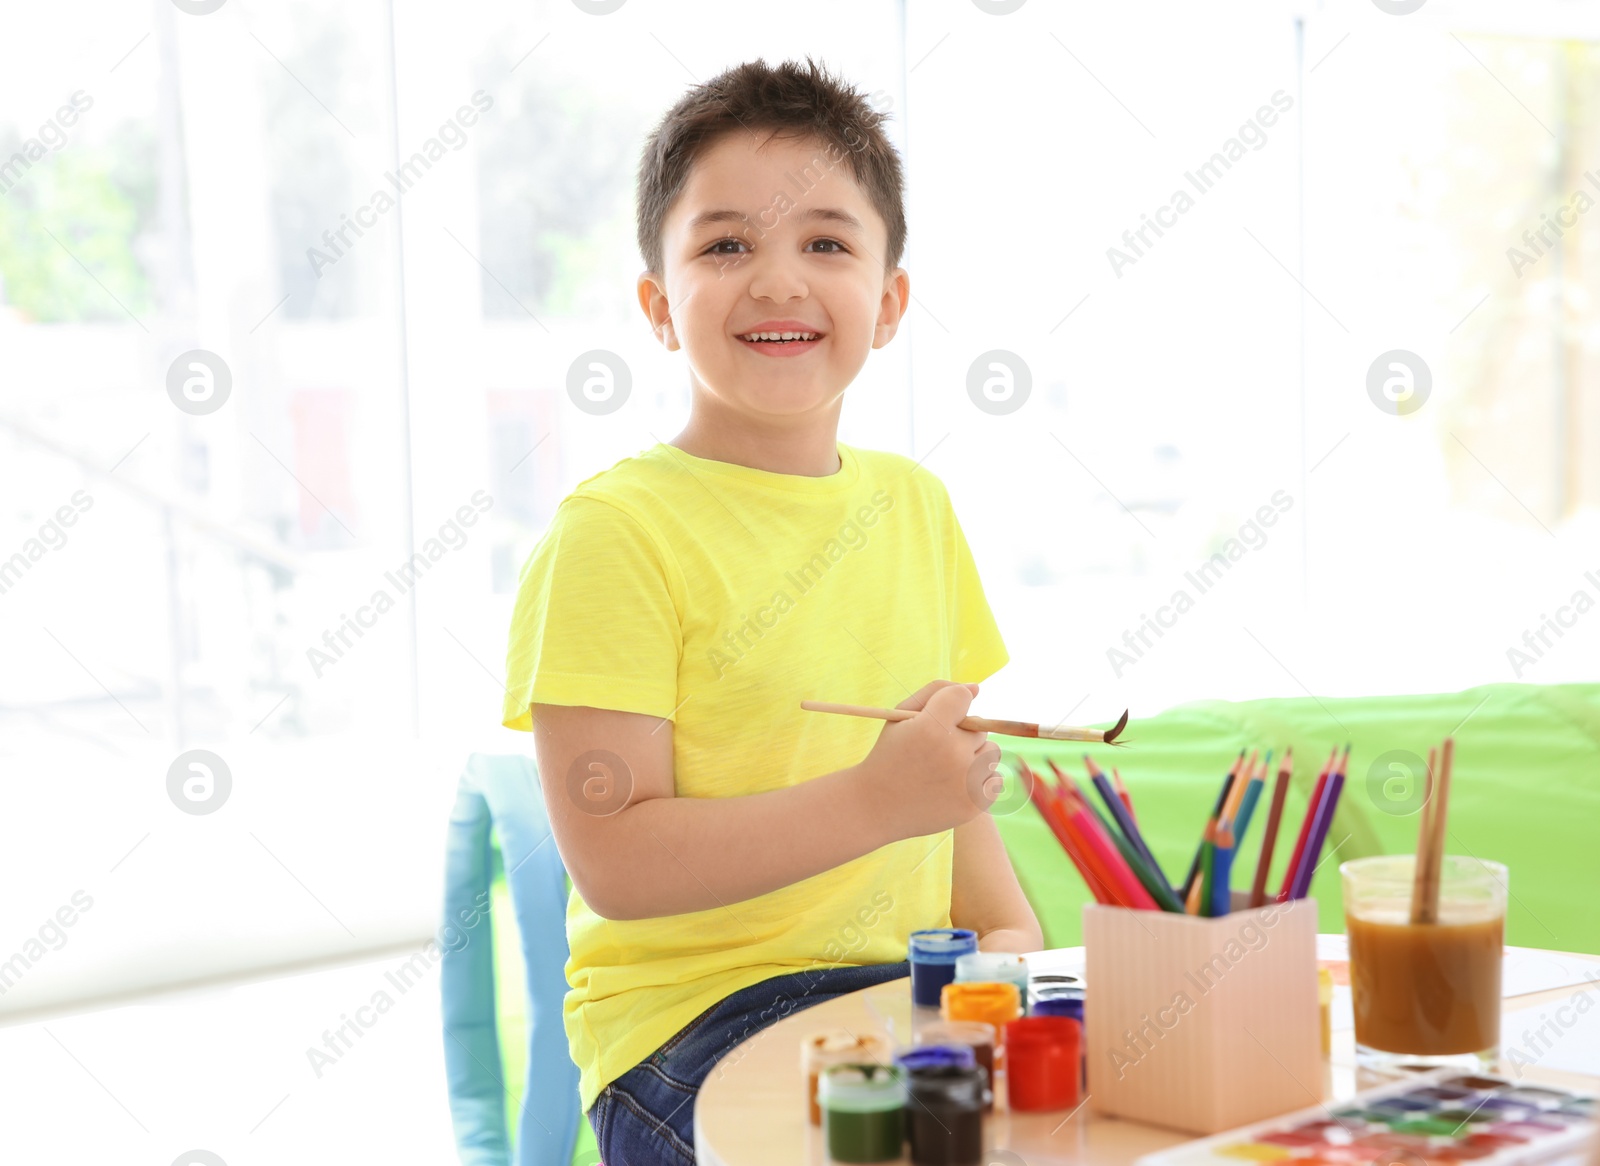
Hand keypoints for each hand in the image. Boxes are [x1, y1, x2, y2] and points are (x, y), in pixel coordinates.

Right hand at [853, 680, 1002, 840]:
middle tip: (935, 752)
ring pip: (992, 752)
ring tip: (946, 769)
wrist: (877, 807)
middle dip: (961, 735)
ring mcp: (966, 782)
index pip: (962, 697)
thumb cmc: (891, 755)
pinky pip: (995, 780)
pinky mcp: (975, 804)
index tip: (935, 721)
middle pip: (980, 727)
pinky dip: (979, 781)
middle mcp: (953, 753)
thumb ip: (937, 692)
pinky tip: (954, 786)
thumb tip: (976, 688)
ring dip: (974, 757)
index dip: (949, 706)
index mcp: (931, 727)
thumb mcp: (901, 716)